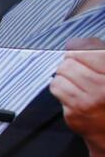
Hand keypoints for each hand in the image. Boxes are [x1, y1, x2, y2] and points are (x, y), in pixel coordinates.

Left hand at [50, 37, 104, 156]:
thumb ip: (100, 53)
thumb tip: (79, 43)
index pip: (88, 49)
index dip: (80, 46)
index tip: (78, 48)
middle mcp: (102, 88)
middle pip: (70, 61)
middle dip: (71, 61)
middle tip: (77, 66)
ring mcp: (87, 102)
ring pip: (60, 74)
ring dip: (65, 74)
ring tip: (75, 79)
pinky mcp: (73, 113)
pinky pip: (56, 88)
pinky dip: (60, 86)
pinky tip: (72, 91)